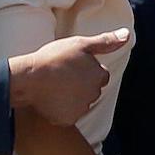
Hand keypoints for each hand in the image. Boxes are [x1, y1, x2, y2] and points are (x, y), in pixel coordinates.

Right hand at [5, 28, 128, 124]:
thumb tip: (126, 35)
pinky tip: (48, 100)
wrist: (28, 78)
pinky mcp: (67, 119)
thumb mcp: (80, 44)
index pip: (99, 75)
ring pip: (79, 103)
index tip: (70, 68)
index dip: (85, 71)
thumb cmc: (53, 58)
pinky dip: (59, 110)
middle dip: (80, 85)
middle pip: (90, 90)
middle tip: (60, 77)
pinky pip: (66, 116)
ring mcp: (81, 108)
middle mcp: (94, 93)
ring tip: (52, 88)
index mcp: (99, 75)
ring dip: (70, 98)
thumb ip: (105, 41)